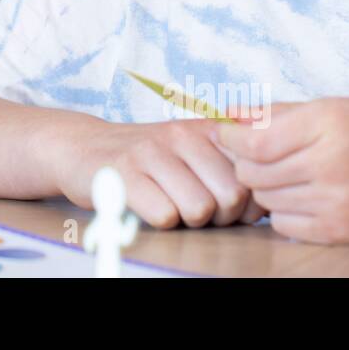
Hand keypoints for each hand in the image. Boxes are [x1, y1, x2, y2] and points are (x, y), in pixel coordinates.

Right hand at [52, 118, 266, 228]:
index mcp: (206, 128)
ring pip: (200, 209)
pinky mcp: (123, 173)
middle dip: (220, 217)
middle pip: (231, 197)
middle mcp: (182, 134)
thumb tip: (266, 202)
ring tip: (171, 206)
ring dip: (188, 221)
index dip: (247, 203)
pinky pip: (164, 215)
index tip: (226, 204)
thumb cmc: (147, 160)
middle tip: (196, 211)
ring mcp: (151, 151)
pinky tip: (147, 206)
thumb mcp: (191, 151)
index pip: (252, 175)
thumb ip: (229, 167)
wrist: (82, 147)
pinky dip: (159, 221)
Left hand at [217, 98, 348, 243]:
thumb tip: (228, 113)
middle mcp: (330, 164)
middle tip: (258, 155)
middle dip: (246, 163)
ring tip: (288, 174)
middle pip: (253, 172)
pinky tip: (303, 196)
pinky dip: (283, 212)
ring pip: (265, 199)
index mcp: (328, 124)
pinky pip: (283, 225)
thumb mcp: (337, 108)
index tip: (225, 134)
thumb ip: (278, 112)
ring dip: (266, 187)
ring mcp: (336, 202)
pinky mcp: (340, 231)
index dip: (230, 139)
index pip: (254, 141)